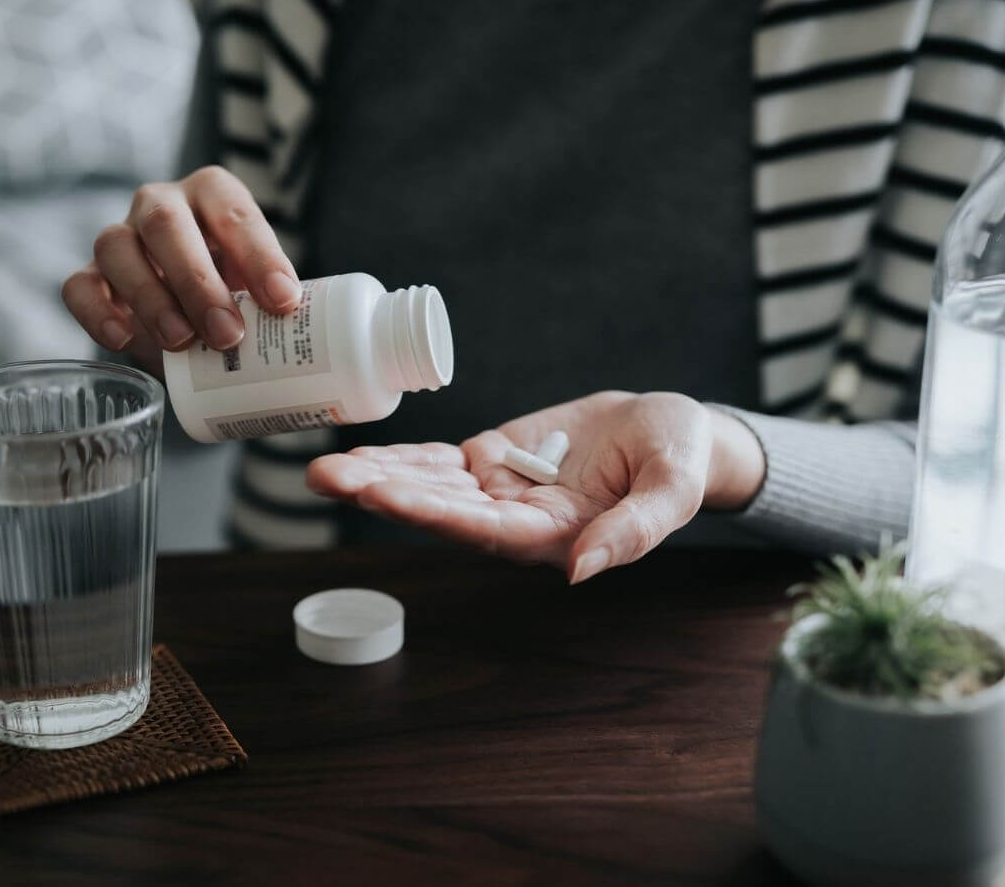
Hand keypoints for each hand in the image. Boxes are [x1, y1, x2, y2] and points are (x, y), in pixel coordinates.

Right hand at [61, 165, 300, 372]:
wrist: (194, 314)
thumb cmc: (242, 294)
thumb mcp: (267, 289)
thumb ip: (287, 303)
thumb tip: (338, 347)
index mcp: (214, 195)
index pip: (234, 212)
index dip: (259, 255)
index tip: (282, 302)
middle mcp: (162, 204)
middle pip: (166, 223)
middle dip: (197, 281)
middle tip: (227, 334)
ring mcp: (122, 236)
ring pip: (116, 248)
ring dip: (150, 298)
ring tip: (182, 343)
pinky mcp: (91, 276)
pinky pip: (79, 286)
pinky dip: (97, 312)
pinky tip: (123, 339)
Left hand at [307, 392, 765, 582]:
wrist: (668, 431)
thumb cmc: (679, 459)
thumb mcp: (673, 488)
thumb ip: (633, 532)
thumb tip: (581, 572)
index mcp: (557, 535)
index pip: (487, 531)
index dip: (436, 515)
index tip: (386, 497)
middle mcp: (517, 520)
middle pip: (442, 510)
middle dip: (384, 493)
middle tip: (327, 478)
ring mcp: (500, 489)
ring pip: (431, 485)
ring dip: (379, 476)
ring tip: (324, 469)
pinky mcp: (493, 459)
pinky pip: (440, 461)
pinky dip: (402, 456)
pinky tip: (359, 454)